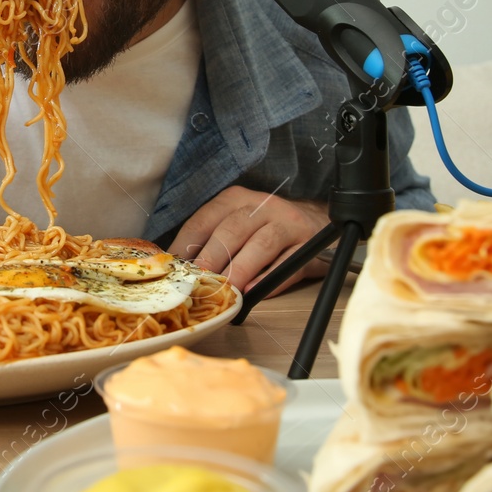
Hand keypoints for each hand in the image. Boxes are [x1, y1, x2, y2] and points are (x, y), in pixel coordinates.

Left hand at [169, 186, 330, 295]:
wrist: (316, 223)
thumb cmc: (266, 229)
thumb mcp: (238, 224)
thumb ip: (211, 239)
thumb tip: (179, 267)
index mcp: (235, 199)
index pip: (204, 220)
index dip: (186, 246)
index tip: (174, 269)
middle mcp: (261, 206)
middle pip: (232, 230)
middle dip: (212, 259)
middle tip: (199, 284)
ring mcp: (288, 223)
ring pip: (261, 244)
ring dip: (241, 270)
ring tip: (228, 291)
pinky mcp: (309, 244)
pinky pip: (289, 262)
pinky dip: (271, 279)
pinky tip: (255, 291)